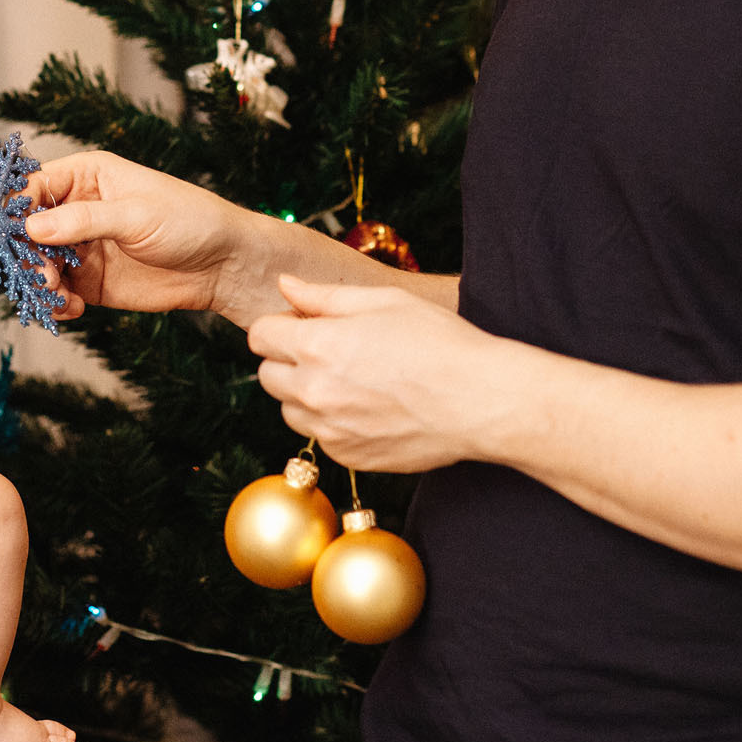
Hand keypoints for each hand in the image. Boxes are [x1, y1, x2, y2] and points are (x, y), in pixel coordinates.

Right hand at [22, 150, 251, 319]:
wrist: (223, 265)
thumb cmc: (189, 220)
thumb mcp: (136, 214)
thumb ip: (83, 220)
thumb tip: (32, 225)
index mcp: (87, 176)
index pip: (34, 186)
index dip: (14, 207)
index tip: (6, 232)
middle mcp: (77, 209)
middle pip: (26, 229)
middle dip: (24, 253)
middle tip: (39, 273)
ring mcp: (80, 247)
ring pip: (37, 263)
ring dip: (38, 281)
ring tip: (57, 295)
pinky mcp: (89, 281)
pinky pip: (57, 291)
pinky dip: (55, 302)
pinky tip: (72, 308)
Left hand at [247, 274, 509, 473]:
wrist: (481, 401)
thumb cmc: (438, 342)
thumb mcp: (383, 301)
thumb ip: (323, 296)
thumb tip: (285, 285)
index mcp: (317, 345)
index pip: (260, 335)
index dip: (280, 325)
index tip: (306, 324)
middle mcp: (314, 391)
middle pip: (267, 374)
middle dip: (288, 359)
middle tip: (330, 351)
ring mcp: (329, 429)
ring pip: (289, 410)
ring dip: (304, 394)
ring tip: (350, 380)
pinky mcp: (348, 457)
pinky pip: (319, 436)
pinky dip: (331, 422)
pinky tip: (367, 407)